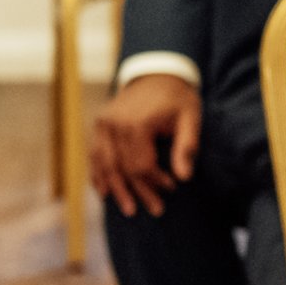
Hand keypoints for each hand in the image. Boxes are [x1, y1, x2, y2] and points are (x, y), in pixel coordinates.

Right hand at [89, 74, 201, 217]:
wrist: (157, 74)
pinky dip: (98, 173)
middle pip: (123, 168)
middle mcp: (114, 124)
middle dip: (139, 191)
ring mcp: (103, 124)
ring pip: (105, 164)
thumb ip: (186, 147)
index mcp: (136, 123)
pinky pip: (95, 154)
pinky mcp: (99, 124)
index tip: (171, 189)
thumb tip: (184, 178)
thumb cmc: (177, 98)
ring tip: (128, 208)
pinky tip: (104, 191)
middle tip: (155, 210)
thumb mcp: (190, 119)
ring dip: (116, 188)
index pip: (141, 165)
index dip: (155, 181)